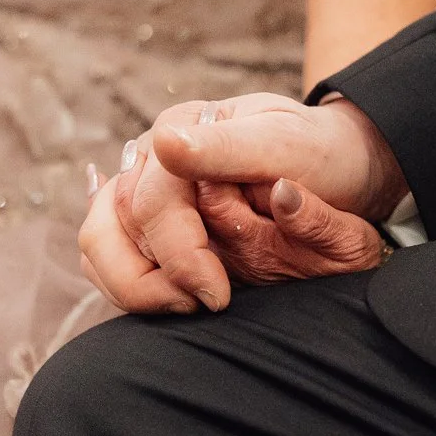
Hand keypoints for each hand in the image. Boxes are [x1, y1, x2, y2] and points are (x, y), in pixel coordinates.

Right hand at [78, 93, 406, 313]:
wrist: (336, 163)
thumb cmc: (317, 154)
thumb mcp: (285, 145)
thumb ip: (227, 149)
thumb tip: (164, 145)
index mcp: (179, 130)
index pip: (148, 202)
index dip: (178, 255)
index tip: (218, 294)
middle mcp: (151, 159)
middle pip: (107, 228)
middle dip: (148, 282)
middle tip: (206, 305)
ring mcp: (143, 190)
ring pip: (99, 247)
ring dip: (134, 287)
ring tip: (188, 305)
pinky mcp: (147, 222)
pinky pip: (110, 259)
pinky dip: (132, 285)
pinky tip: (172, 297)